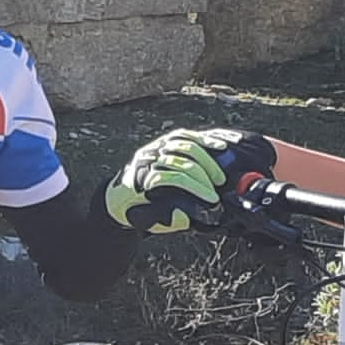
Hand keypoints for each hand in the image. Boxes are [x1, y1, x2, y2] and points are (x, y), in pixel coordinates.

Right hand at [103, 128, 275, 233]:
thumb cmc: (149, 197)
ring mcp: (147, 162)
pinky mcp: (141, 178)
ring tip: (212, 196)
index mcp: (162, 146)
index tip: (225, 145)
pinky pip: (169, 178)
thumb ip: (190, 182)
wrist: (118, 208)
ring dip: (201, 180)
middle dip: (209, 163)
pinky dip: (191, 187)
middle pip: (188, 147)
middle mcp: (154, 149)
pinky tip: (203, 196)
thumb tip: (216, 191)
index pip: (187, 136)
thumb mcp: (171, 185)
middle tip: (221, 181)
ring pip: (181, 163)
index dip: (207, 138)